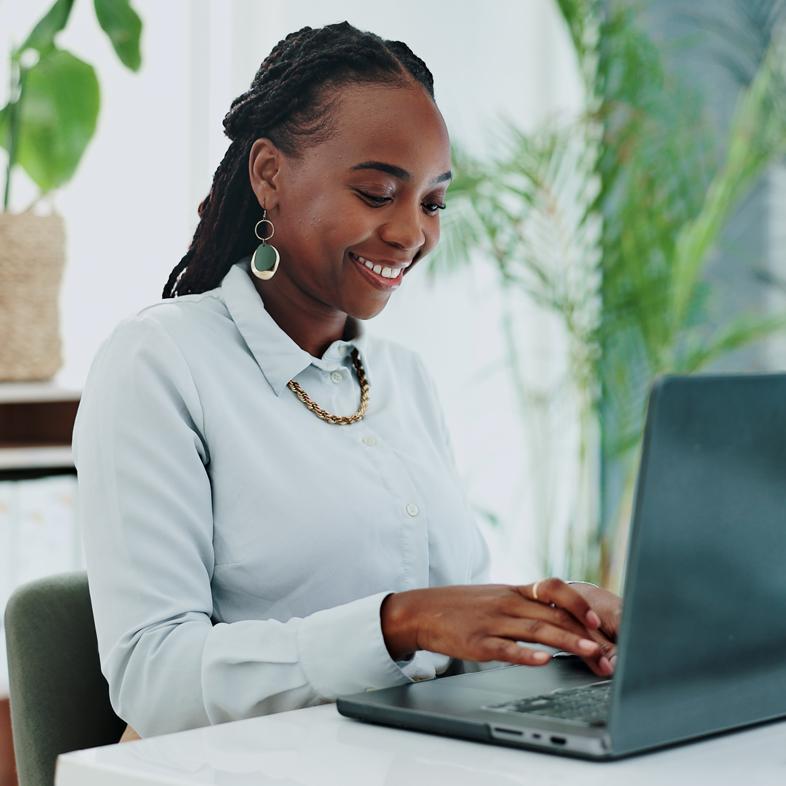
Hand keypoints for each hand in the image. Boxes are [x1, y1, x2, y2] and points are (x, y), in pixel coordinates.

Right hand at [381, 578, 615, 676]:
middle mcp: (507, 604)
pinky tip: (542, 661)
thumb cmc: (462, 606)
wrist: (422, 610)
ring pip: (536, 630)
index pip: (555, 592)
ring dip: (567, 641)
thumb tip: (558, 617)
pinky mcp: (477, 642)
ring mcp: (492, 622)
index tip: (600, 621)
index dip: (580, 605)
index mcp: (514, 592)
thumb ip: (525, 605)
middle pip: (553, 615)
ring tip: (590, 652)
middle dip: (585, 634)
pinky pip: (505, 649)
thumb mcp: (496, 597)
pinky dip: (525, 655)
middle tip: (609, 652)